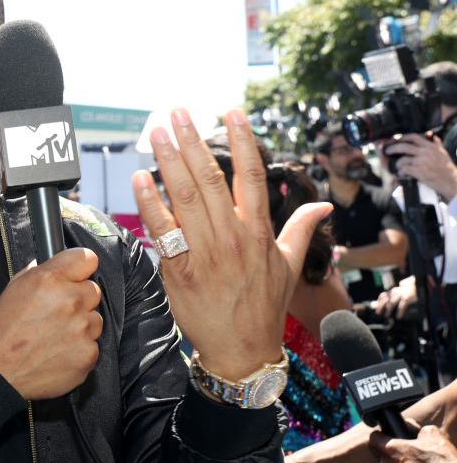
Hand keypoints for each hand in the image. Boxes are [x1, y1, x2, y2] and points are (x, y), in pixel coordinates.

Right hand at [0, 247, 102, 399]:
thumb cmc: (3, 331)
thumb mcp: (14, 289)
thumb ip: (38, 273)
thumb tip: (54, 267)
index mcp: (51, 280)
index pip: (87, 258)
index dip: (81, 267)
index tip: (77, 275)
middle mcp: (71, 300)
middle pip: (93, 290)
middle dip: (79, 298)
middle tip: (58, 312)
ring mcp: (82, 328)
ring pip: (95, 319)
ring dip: (81, 324)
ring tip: (56, 335)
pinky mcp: (89, 353)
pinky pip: (93, 344)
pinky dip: (80, 348)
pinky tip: (59, 351)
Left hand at [131, 108, 332, 379]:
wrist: (243, 351)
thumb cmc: (264, 307)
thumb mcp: (289, 265)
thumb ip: (300, 228)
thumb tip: (322, 204)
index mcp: (259, 232)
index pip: (252, 176)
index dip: (242, 141)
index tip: (231, 111)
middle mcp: (233, 238)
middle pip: (211, 179)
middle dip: (193, 142)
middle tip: (177, 112)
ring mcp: (206, 253)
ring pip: (185, 199)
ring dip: (169, 163)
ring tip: (157, 134)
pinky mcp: (180, 271)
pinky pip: (163, 231)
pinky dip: (150, 204)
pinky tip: (140, 179)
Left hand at [370, 425, 456, 462]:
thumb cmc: (442, 462)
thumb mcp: (432, 434)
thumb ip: (418, 429)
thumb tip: (418, 430)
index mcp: (390, 450)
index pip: (373, 439)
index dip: (380, 435)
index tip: (387, 435)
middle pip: (379, 455)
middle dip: (389, 452)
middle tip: (403, 450)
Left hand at [376, 276, 416, 318]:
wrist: (420, 283)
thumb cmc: (410, 289)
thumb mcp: (400, 292)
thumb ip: (389, 298)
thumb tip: (376, 304)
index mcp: (394, 290)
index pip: (383, 295)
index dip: (379, 302)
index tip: (376, 308)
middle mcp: (396, 291)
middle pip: (386, 298)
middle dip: (381, 306)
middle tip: (378, 312)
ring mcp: (402, 293)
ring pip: (392, 301)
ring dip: (388, 309)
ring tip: (386, 316)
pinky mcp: (408, 297)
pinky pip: (402, 305)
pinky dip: (400, 311)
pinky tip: (399, 316)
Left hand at [386, 133, 456, 200]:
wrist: (450, 181)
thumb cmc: (446, 167)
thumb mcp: (443, 153)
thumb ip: (437, 144)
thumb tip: (432, 136)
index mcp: (430, 146)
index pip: (414, 137)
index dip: (403, 137)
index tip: (397, 139)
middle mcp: (426, 152)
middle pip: (404, 147)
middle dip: (393, 148)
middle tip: (387, 151)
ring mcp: (422, 162)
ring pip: (402, 160)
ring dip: (398, 164)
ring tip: (398, 167)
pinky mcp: (419, 171)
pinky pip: (404, 170)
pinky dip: (401, 172)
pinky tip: (402, 174)